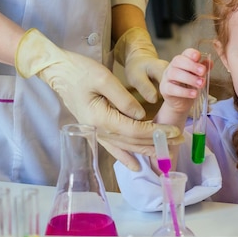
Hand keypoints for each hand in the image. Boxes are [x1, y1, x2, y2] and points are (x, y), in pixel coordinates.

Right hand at [16, 29, 180, 169]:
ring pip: (125, 147)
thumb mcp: (103, 77)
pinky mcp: (95, 129)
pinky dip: (125, 157)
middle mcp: (98, 130)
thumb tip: (140, 115)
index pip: (134, 130)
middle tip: (179, 140)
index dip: (156, 133)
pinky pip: (113, 147)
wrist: (58, 72)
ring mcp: (96, 131)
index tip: (174, 131)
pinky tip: (136, 166)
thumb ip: (122, 98)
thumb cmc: (78, 70)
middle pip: (132, 142)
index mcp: (100, 118)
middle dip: (157, 142)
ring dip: (146, 151)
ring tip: (166, 152)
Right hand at [158, 48, 208, 120]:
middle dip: (191, 65)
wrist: (180, 102)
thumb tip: (210, 62)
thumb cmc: (189, 86)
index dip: (191, 53)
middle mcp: (172, 67)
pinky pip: (172, 88)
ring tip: (200, 84)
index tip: (198, 57)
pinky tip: (194, 94)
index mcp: (181, 61)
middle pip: (178, 61)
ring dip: (189, 78)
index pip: (185, 53)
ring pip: (174, 73)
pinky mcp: (164, 89)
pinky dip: (184, 91)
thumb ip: (203, 69)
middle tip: (203, 72)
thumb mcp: (198, 77)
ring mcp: (166, 78)